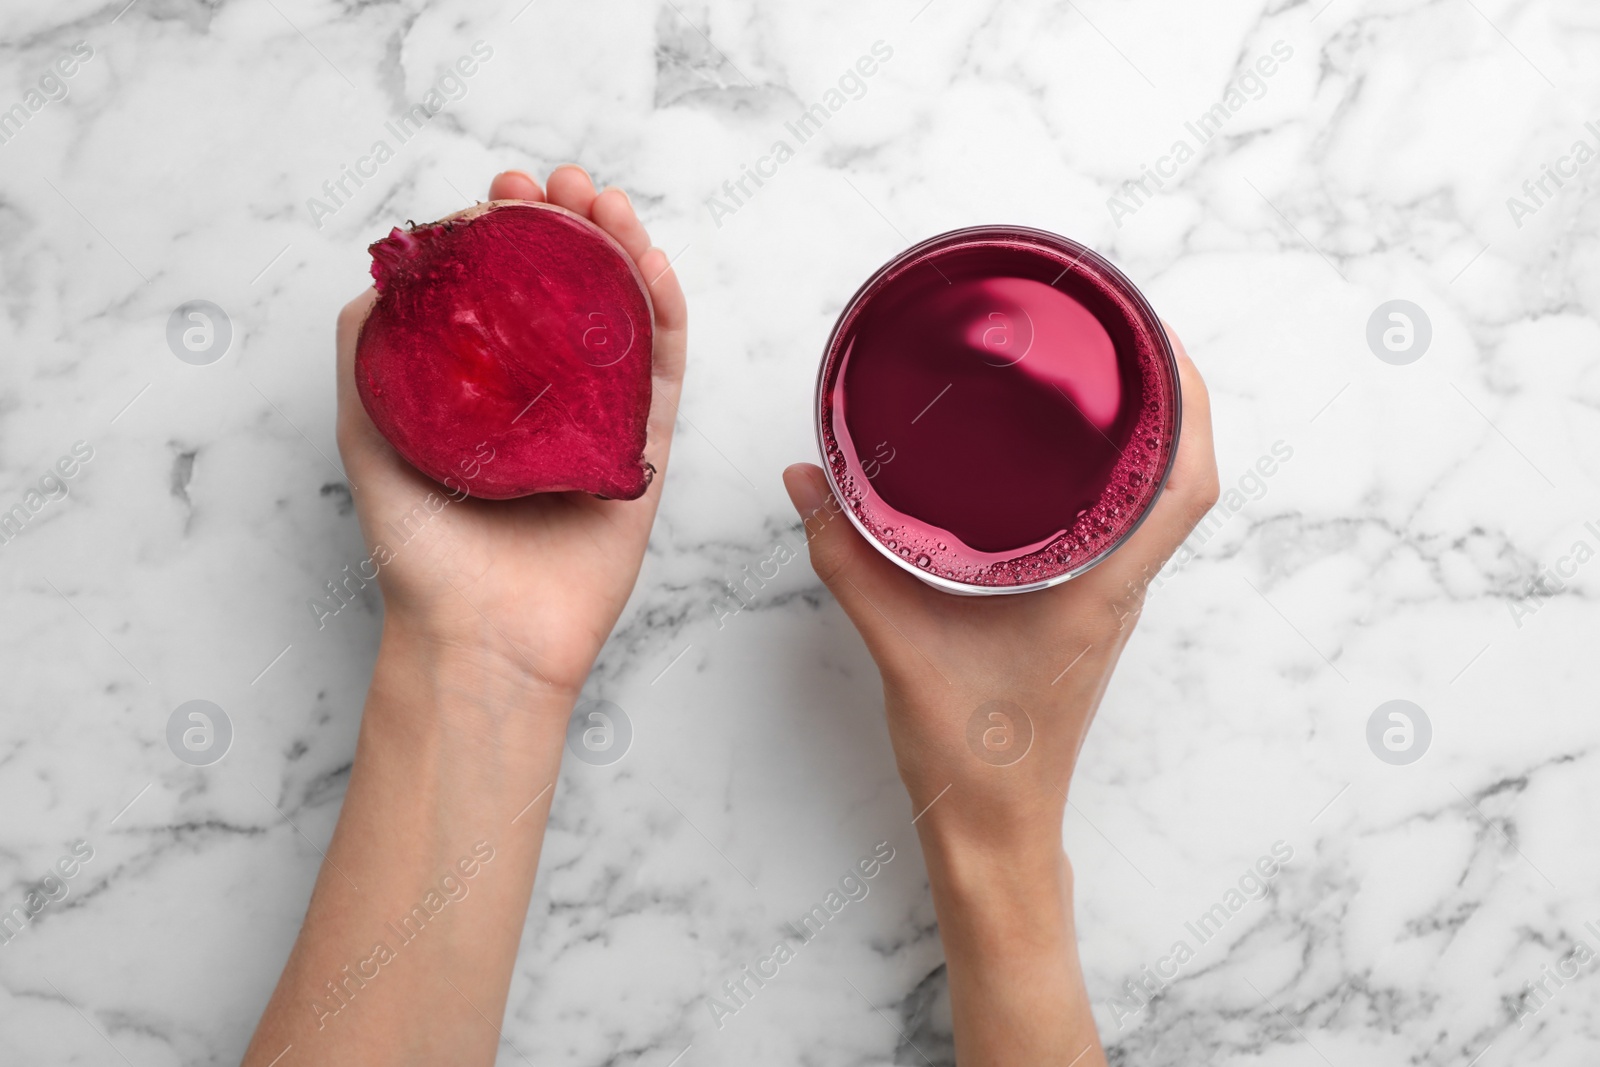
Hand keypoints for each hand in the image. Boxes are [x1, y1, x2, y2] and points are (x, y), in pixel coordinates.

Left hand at [334, 166, 687, 704]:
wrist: (482, 635)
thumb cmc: (420, 550)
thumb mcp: (368, 433)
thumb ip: (367, 352)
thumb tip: (394, 267)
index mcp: (488, 388)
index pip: (511, 288)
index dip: (513, 231)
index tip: (505, 193)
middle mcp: (547, 396)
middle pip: (573, 289)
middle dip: (572, 225)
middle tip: (561, 186)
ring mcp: (601, 420)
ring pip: (624, 317)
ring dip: (623, 249)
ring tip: (606, 202)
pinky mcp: (645, 453)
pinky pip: (665, 373)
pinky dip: (666, 314)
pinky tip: (651, 265)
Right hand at [783, 328, 1215, 843]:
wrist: (994, 829)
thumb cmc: (971, 755)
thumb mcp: (898, 643)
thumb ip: (848, 557)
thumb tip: (808, 478)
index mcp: (1100, 588)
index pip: (1186, 484)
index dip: (1191, 400)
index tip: (1154, 334)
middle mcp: (1120, 587)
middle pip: (1183, 474)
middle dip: (1169, 391)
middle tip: (1117, 327)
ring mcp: (1108, 600)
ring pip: (1157, 500)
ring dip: (1147, 431)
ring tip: (1096, 369)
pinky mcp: (1085, 610)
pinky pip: (1121, 525)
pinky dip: (1112, 473)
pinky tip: (1059, 452)